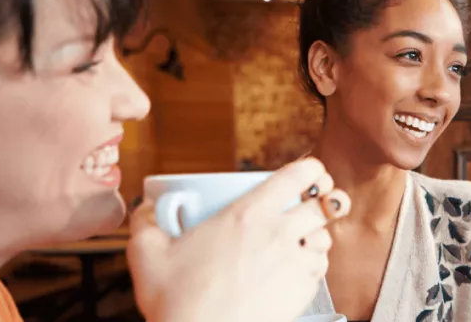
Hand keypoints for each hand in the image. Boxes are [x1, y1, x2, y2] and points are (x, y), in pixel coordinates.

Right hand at [126, 157, 351, 321]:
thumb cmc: (177, 300)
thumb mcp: (147, 253)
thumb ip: (145, 223)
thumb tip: (147, 208)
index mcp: (247, 214)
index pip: (298, 176)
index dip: (312, 169)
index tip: (312, 173)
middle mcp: (278, 234)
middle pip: (321, 205)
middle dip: (324, 201)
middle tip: (314, 204)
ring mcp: (294, 262)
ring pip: (324, 238)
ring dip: (317, 235)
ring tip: (303, 239)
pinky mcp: (303, 290)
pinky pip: (319, 269)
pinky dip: (313, 265)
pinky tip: (297, 268)